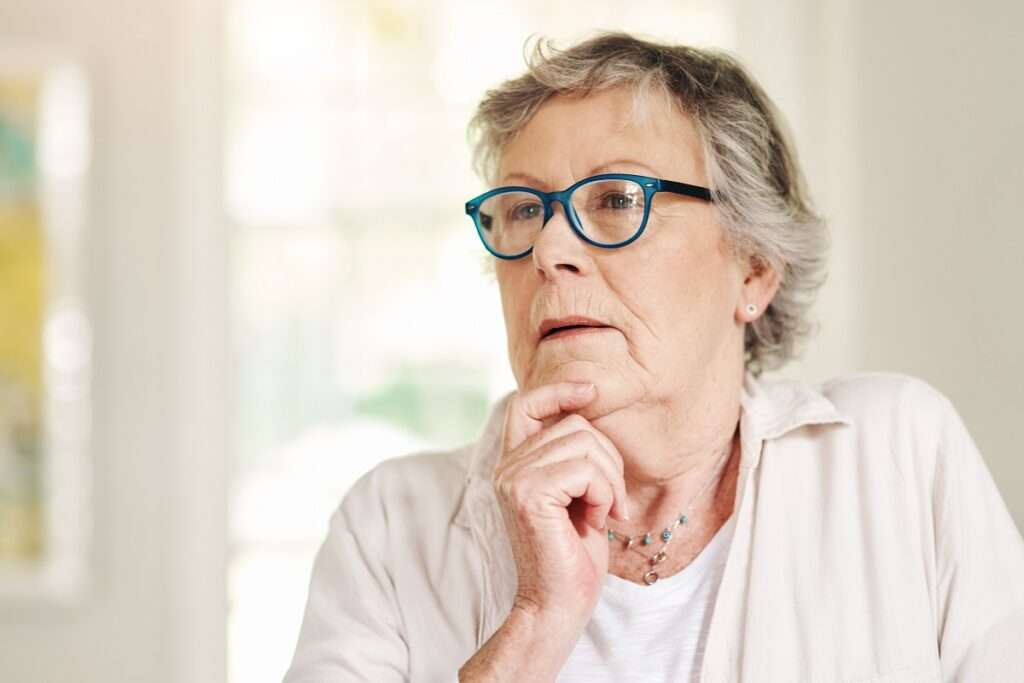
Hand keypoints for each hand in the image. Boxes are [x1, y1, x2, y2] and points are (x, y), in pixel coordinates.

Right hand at [493, 382, 629, 627]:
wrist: (559, 605)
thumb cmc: (574, 555)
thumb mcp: (577, 494)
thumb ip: (573, 456)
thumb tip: (589, 410)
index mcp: (515, 464)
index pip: (525, 403)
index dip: (558, 389)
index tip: (591, 390)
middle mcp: (507, 467)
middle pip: (575, 423)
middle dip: (609, 459)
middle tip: (611, 502)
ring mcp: (514, 479)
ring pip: (585, 443)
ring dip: (610, 480)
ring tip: (604, 512)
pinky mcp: (529, 495)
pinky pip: (586, 469)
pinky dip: (604, 493)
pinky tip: (597, 521)